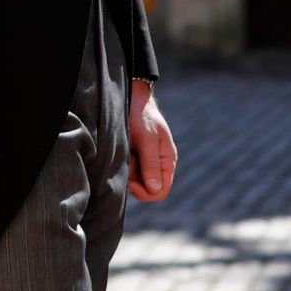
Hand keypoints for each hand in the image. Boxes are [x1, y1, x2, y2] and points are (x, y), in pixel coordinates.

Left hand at [127, 81, 176, 201]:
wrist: (131, 98)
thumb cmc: (141, 115)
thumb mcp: (147, 138)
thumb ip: (151, 163)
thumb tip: (155, 189)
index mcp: (167, 160)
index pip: (161, 191)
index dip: (146, 192)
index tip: (131, 181)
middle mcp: (159, 164)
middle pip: (147, 188)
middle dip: (134, 180)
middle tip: (126, 161)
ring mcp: (147, 162)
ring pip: (136, 181)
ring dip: (128, 171)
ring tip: (125, 151)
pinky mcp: (136, 158)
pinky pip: (129, 171)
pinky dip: (123, 165)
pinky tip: (122, 151)